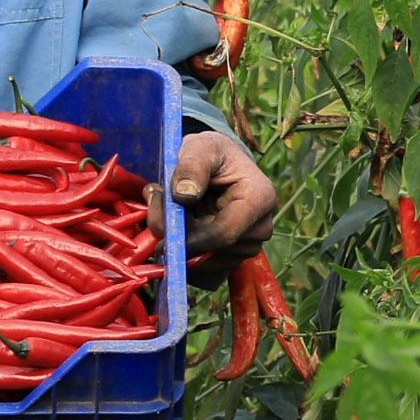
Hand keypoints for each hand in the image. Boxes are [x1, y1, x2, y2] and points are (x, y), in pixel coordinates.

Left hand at [172, 127, 275, 265]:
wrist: (219, 165)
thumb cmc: (210, 154)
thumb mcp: (199, 148)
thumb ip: (191, 166)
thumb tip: (185, 193)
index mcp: (260, 198)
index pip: (225, 234)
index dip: (190, 239)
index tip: (161, 231)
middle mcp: (261, 227)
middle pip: (214, 250)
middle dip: (181, 238)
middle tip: (157, 209)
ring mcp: (250, 246)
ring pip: (207, 261)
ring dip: (182, 245)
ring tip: (171, 213)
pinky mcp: (235, 258)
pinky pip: (207, 272)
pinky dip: (186, 256)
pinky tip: (180, 231)